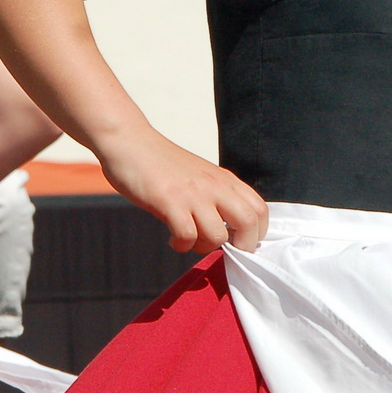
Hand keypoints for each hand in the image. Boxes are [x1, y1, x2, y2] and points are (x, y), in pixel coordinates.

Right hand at [99, 131, 267, 254]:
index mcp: (224, 179)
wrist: (130, 142)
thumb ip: (216, 196)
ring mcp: (193, 194)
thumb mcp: (200, 176)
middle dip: (241, 246)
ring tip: (189, 241)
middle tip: (221, 250)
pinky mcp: (170, 201)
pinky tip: (172, 239)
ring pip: (218, 236)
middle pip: (249, 223)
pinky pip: (187, 237)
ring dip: (204, 248)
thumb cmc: (162, 164)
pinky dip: (181, 245)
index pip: (260, 209)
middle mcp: (214, 185)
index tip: (239, 242)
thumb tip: (229, 229)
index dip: (256, 233)